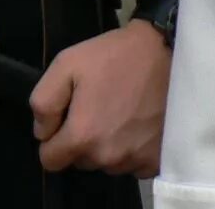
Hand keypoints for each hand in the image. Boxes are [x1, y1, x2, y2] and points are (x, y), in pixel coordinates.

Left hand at [30, 21, 170, 176]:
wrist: (172, 50)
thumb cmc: (118, 55)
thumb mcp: (68, 63)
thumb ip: (43, 102)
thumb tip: (43, 132)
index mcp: (82, 136)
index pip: (50, 160)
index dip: (54, 138)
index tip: (70, 117)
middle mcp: (107, 157)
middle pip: (81, 160)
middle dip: (84, 140)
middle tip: (101, 107)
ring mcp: (134, 160)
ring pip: (107, 163)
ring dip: (110, 145)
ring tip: (124, 112)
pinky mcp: (157, 159)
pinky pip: (133, 164)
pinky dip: (133, 148)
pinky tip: (141, 123)